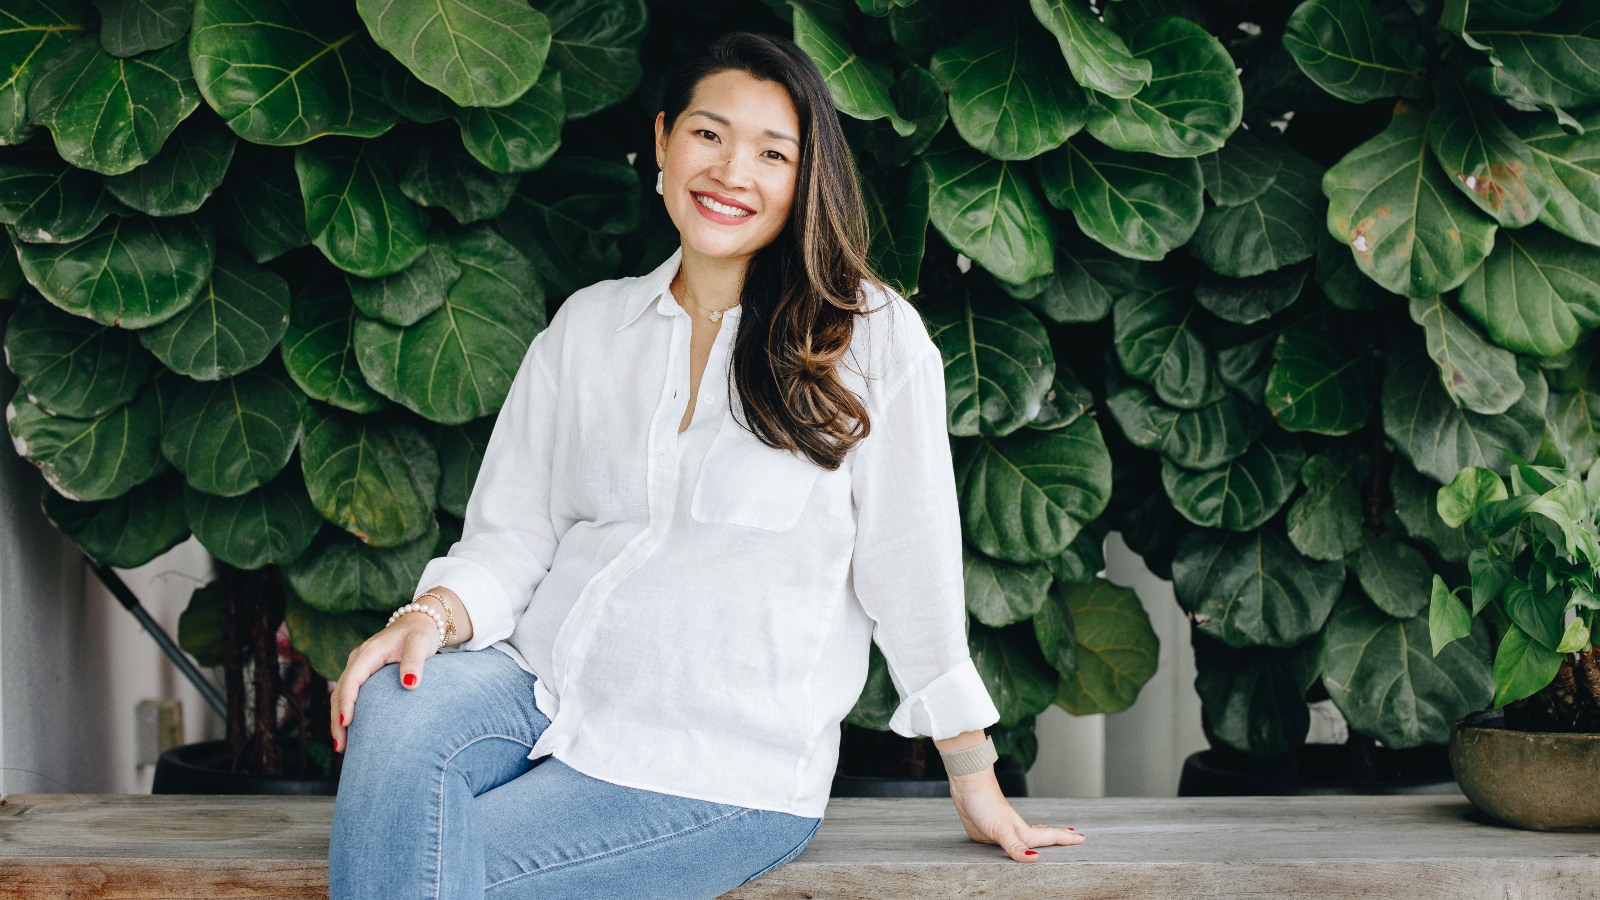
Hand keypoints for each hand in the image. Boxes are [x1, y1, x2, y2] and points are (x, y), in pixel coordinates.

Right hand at [328, 611, 440, 752]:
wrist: (418, 623)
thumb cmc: (420, 634)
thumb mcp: (420, 645)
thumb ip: (414, 663)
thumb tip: (409, 685)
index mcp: (368, 653)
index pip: (351, 680)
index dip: (347, 702)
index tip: (347, 723)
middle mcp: (358, 660)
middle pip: (340, 692)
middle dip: (337, 719)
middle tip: (339, 746)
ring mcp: (358, 667)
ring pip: (341, 695)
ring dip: (338, 720)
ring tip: (340, 746)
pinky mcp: (363, 674)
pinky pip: (349, 695)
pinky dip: (346, 713)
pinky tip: (350, 732)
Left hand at [948, 767, 1083, 860]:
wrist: (967, 787)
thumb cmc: (985, 804)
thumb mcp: (1001, 829)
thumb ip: (1015, 846)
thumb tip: (1034, 859)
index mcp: (1023, 831)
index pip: (1049, 837)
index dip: (1065, 838)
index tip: (1083, 838)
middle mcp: (1016, 831)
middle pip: (1043, 835)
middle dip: (1060, 837)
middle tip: (1076, 837)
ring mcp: (1004, 831)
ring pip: (1028, 837)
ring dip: (1042, 838)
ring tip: (1053, 839)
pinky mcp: (990, 832)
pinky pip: (1011, 841)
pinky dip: (1019, 843)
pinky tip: (1016, 842)